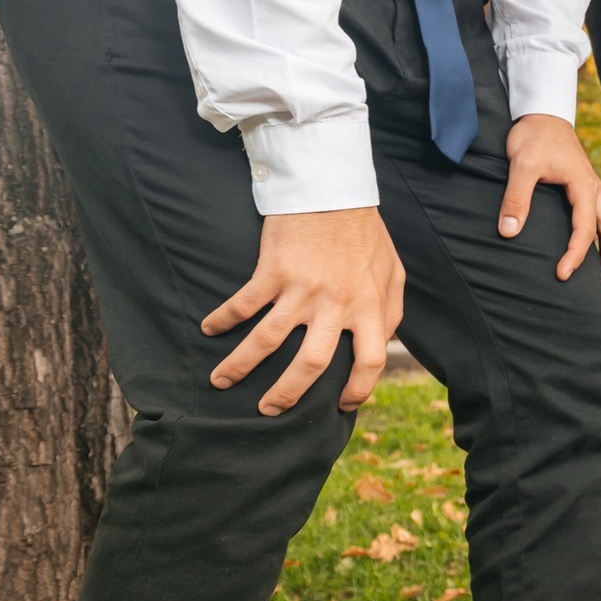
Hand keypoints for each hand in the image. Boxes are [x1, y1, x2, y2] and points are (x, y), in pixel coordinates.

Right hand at [202, 207, 405, 414]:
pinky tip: (208, 330)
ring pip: (267, 341)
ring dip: (239, 366)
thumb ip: (392, 309)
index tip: (341, 406)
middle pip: (312, 363)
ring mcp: (302, 288)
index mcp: (370, 305)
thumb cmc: (364, 233)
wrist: (333, 190)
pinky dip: (221, 320)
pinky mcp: (273, 271)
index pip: (371, 360)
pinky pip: (242, 304)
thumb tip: (386, 342)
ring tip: (219, 382)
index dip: (360, 389)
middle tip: (268, 411)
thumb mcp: (393, 271)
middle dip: (287, 393)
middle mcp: (337, 303)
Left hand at [500, 114, 600, 284]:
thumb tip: (508, 231)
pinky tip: (597, 253)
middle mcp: (593, 191)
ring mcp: (591, 191)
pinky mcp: (585, 191)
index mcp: (583, 186)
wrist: (543, 115)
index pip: (585, 229)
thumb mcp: (522, 165)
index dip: (576, 254)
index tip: (564, 274)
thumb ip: (516, 198)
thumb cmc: (534, 137)